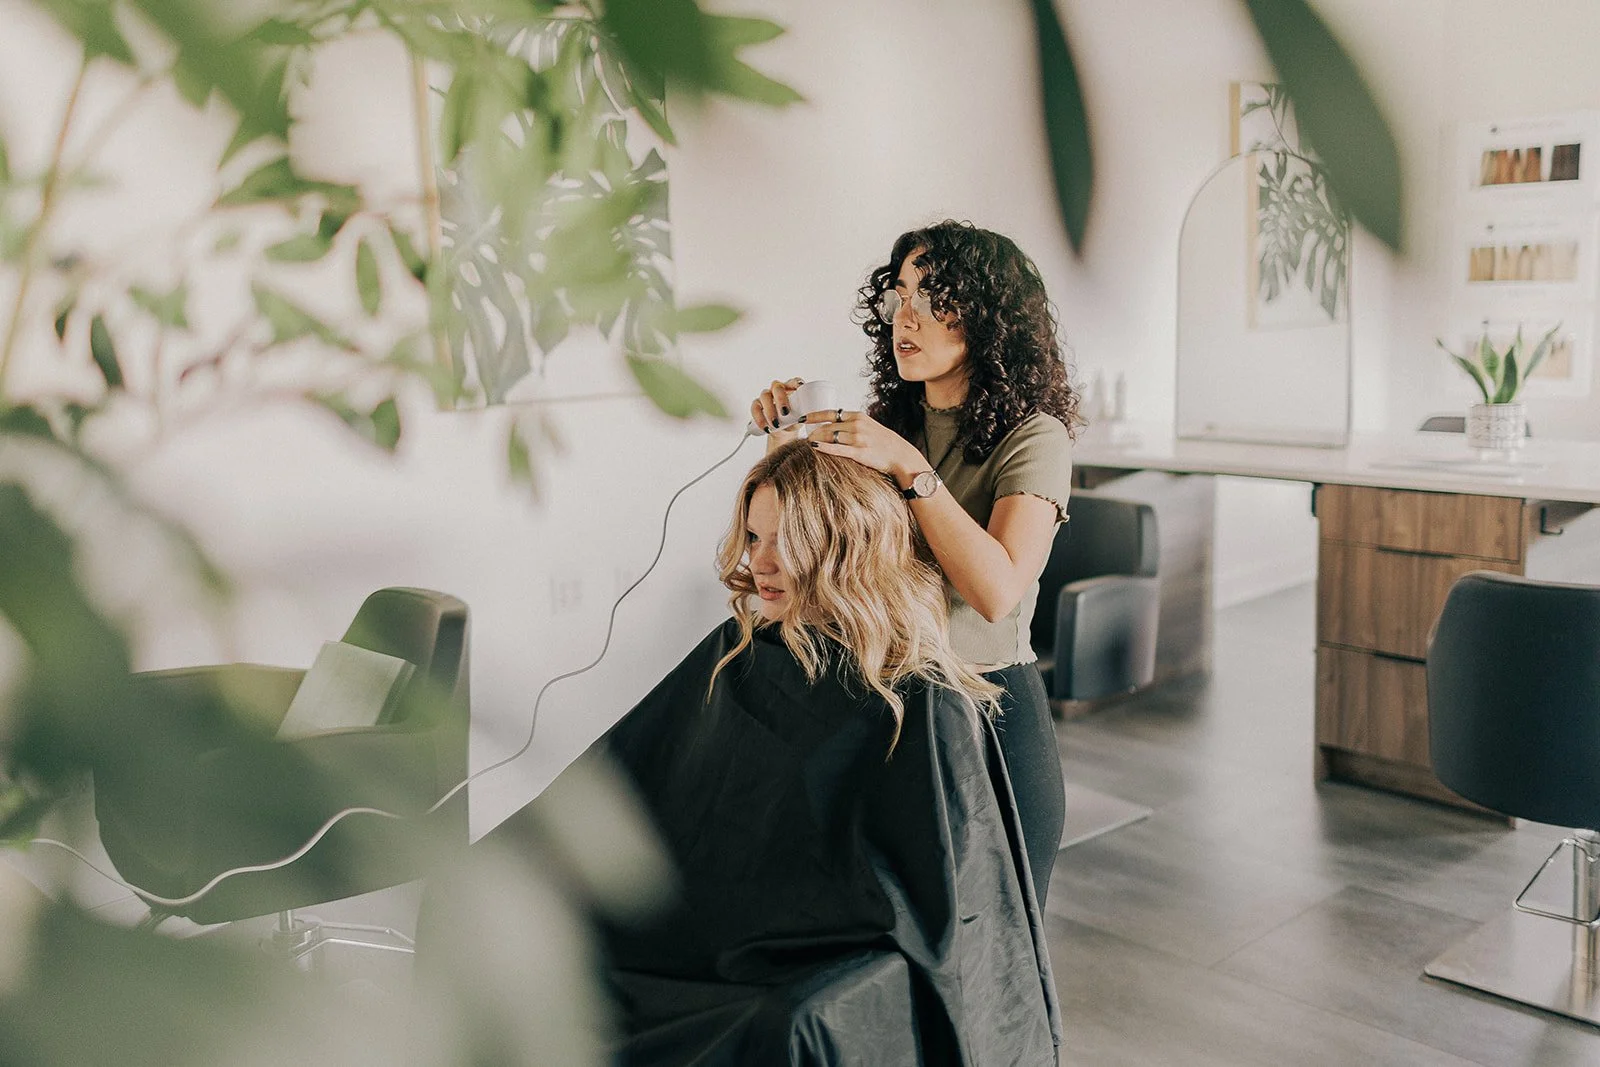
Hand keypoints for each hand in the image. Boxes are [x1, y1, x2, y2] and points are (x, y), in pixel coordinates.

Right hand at [749, 377, 804, 434]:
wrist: (784, 431)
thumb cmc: (794, 420)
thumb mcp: (801, 417)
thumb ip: (803, 414)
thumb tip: (803, 417)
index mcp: (791, 388)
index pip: (794, 381)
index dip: (796, 383)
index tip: (800, 387)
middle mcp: (778, 389)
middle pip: (777, 387)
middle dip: (781, 399)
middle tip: (785, 412)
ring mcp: (766, 396)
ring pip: (765, 396)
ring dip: (769, 410)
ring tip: (775, 424)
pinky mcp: (757, 405)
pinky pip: (755, 408)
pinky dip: (759, 418)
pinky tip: (765, 428)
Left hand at [807, 410, 925, 485]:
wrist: (901, 456)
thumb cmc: (885, 443)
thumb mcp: (869, 426)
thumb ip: (853, 424)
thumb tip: (835, 426)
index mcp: (858, 416)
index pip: (831, 413)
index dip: (814, 415)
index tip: (803, 418)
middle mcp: (857, 425)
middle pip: (827, 426)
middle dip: (812, 431)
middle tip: (802, 436)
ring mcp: (858, 438)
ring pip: (830, 437)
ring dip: (815, 440)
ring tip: (805, 444)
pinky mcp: (860, 452)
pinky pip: (837, 449)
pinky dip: (824, 447)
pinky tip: (814, 447)